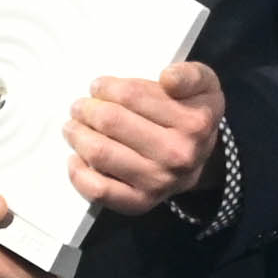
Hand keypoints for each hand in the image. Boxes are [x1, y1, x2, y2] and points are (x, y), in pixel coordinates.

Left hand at [65, 61, 223, 215]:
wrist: (200, 159)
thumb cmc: (193, 114)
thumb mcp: (204, 84)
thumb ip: (189, 74)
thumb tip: (167, 78)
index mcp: (194, 122)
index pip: (133, 95)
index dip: (107, 87)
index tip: (99, 86)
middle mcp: (178, 154)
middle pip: (111, 122)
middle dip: (87, 109)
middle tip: (80, 106)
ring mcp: (159, 181)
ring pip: (100, 154)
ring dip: (77, 135)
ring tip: (73, 127)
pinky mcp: (140, 202)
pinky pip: (99, 190)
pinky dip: (78, 174)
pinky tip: (75, 158)